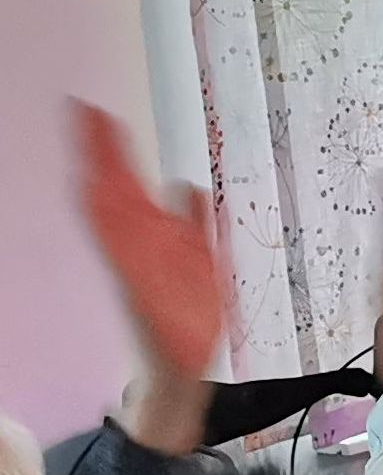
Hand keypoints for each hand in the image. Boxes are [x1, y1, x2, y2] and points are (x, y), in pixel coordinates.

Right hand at [74, 100, 224, 388]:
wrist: (186, 362)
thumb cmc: (190, 312)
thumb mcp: (203, 256)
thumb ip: (195, 219)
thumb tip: (189, 185)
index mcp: (155, 234)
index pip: (129, 183)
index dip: (114, 149)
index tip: (98, 115)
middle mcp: (142, 245)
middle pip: (119, 189)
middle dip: (104, 152)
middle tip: (87, 112)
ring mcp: (140, 265)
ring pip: (114, 213)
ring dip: (101, 178)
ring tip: (89, 140)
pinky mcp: (142, 288)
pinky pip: (122, 252)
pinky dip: (109, 227)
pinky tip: (96, 199)